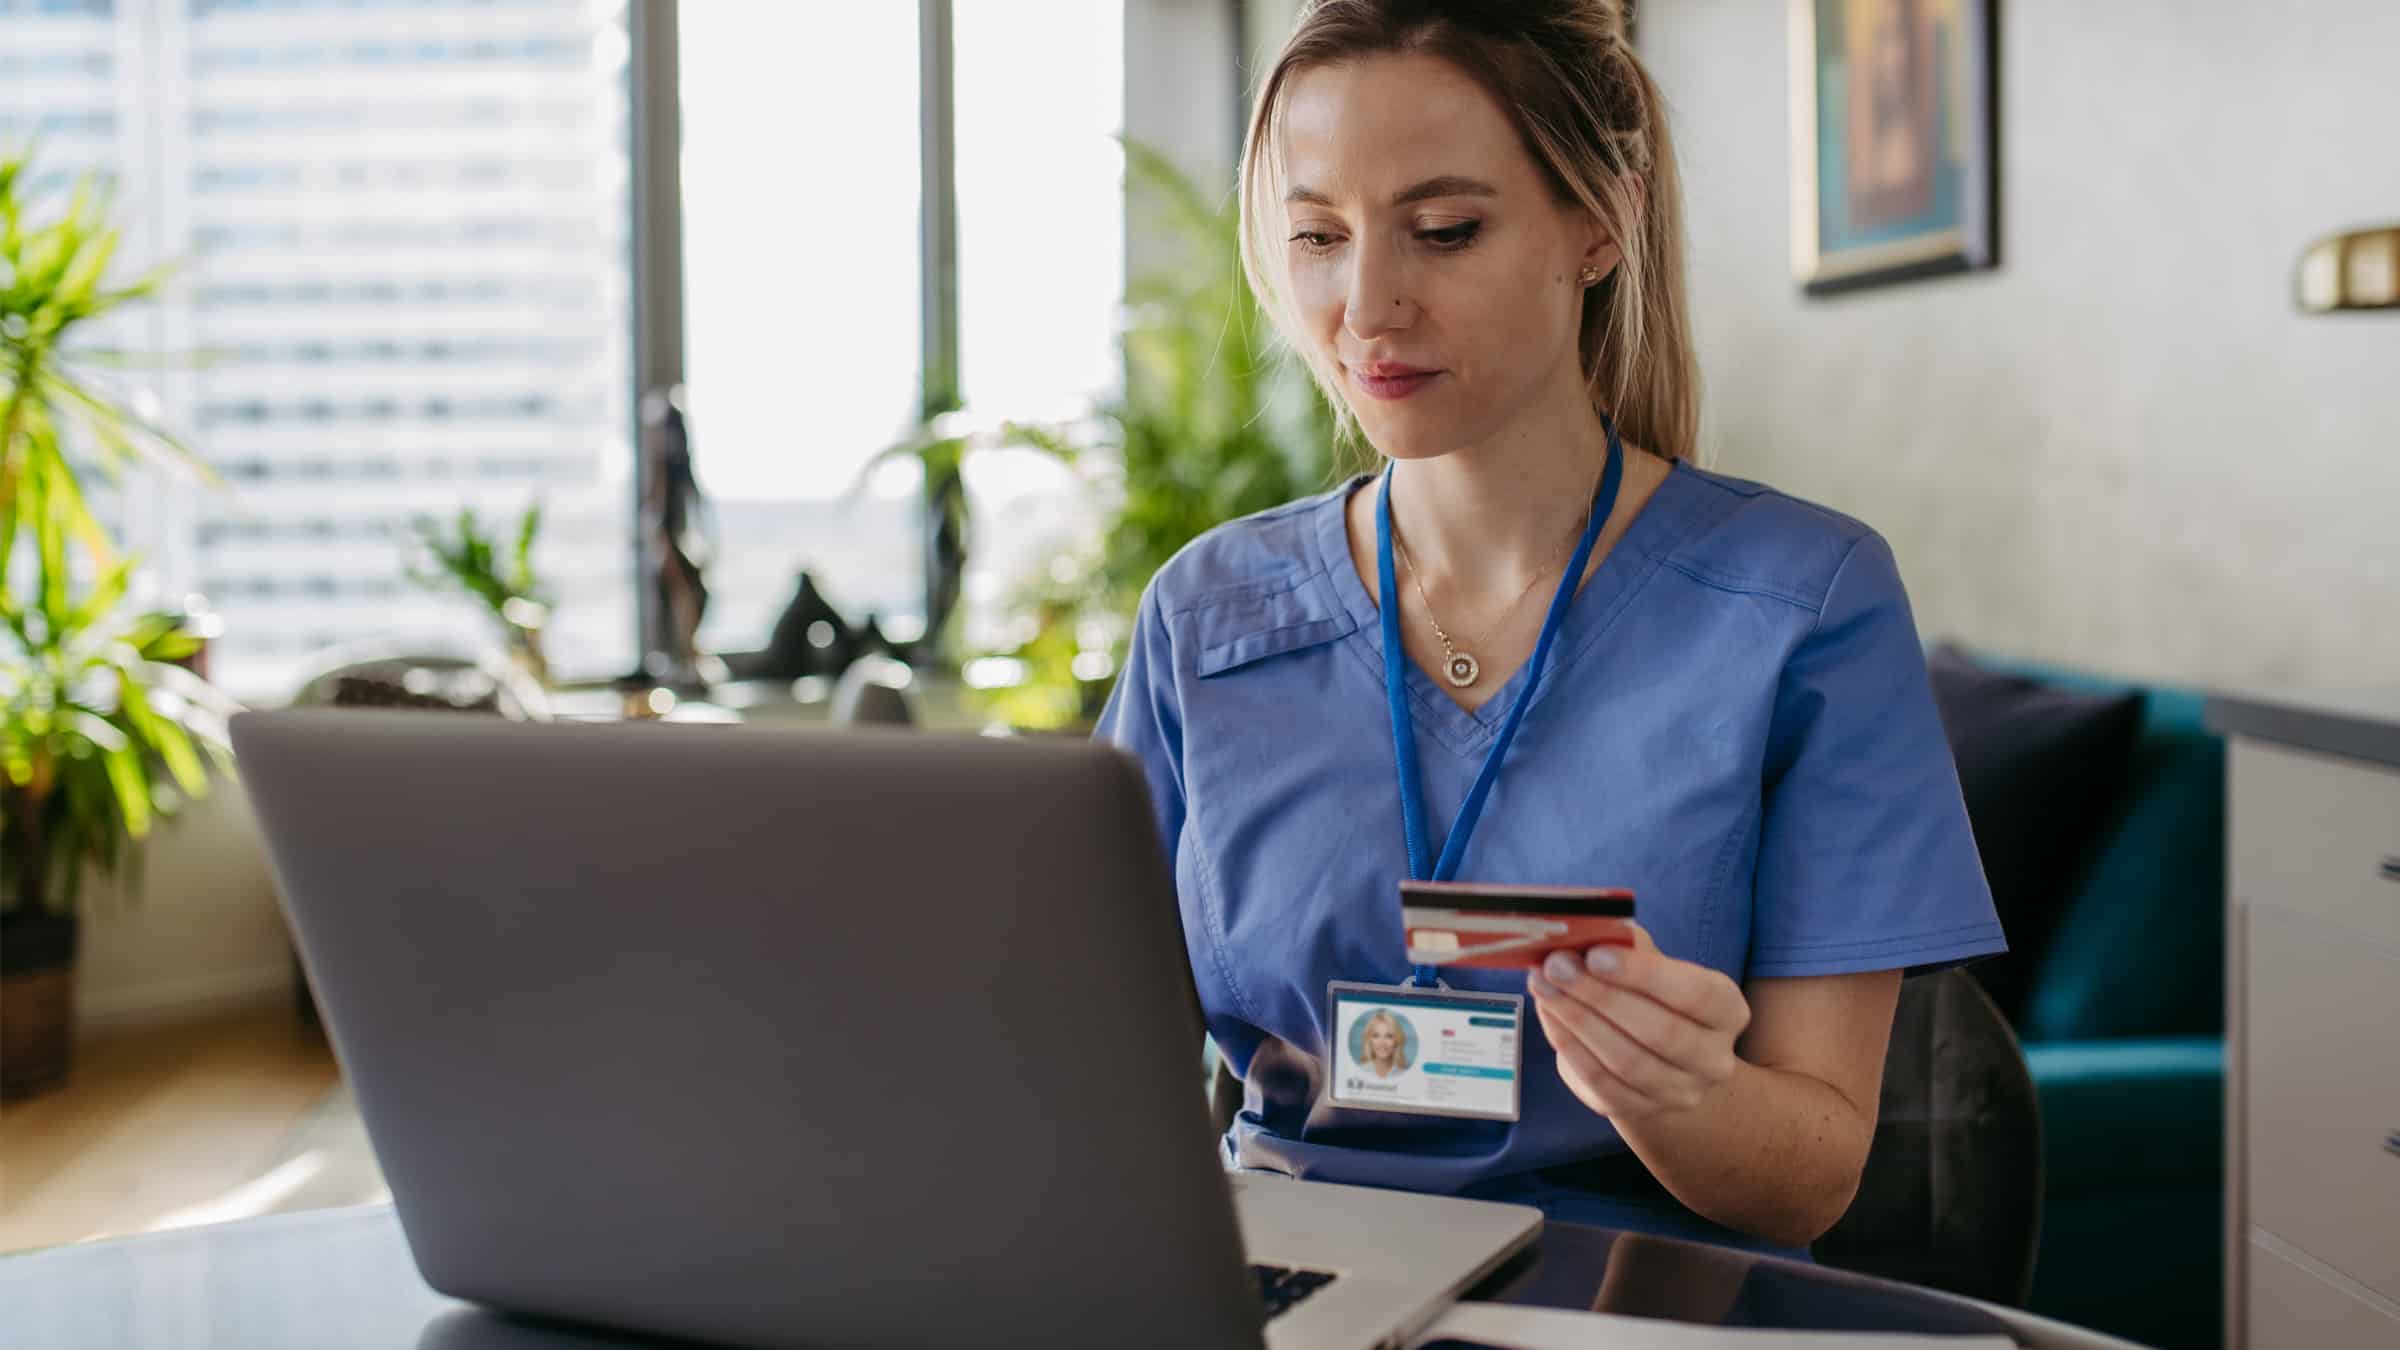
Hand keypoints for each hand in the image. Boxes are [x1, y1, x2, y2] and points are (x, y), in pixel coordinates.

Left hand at [1524, 922, 1750, 1122]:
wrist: (1660, 1057)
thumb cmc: (1654, 996)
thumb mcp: (1653, 964)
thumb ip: (1629, 945)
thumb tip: (1589, 929)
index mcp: (1728, 1011)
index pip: (1696, 995)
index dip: (1645, 975)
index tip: (1596, 954)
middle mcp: (1714, 1059)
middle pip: (1660, 1032)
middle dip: (1600, 996)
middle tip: (1556, 966)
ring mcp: (1680, 1092)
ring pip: (1627, 1062)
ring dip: (1578, 1020)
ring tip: (1544, 985)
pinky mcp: (1640, 1110)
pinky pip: (1602, 1084)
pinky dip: (1570, 1048)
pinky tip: (1550, 1015)